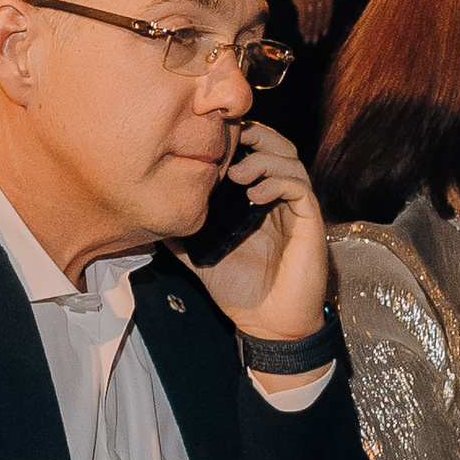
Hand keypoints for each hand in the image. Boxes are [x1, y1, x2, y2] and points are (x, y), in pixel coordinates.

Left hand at [176, 119, 328, 343]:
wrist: (267, 323)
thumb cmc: (239, 290)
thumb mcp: (200, 257)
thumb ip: (180, 236)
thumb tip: (151, 221)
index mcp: (255, 200)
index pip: (254, 154)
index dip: (238, 140)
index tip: (210, 139)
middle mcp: (278, 198)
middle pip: (278, 147)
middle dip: (257, 136)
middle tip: (230, 139)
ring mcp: (295, 209)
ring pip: (291, 163)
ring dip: (265, 159)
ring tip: (237, 172)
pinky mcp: (309, 222)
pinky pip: (300, 190)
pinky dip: (279, 183)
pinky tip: (254, 195)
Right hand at [268, 0, 351, 43]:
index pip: (329, 8)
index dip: (326, 22)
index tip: (324, 33)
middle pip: (320, 14)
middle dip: (317, 29)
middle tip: (315, 41)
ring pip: (312, 16)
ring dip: (309, 30)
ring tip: (308, 40)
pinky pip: (302, 14)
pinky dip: (302, 24)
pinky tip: (301, 32)